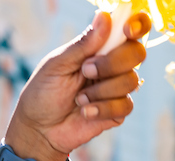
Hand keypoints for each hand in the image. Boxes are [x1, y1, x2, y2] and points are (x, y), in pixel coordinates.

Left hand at [5, 10, 148, 160]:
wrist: (38, 129)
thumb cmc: (43, 93)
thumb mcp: (57, 65)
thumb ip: (82, 44)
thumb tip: (105, 16)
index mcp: (99, 47)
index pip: (130, 28)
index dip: (137, 24)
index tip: (127, 30)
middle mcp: (113, 65)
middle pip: (136, 52)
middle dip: (111, 63)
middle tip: (85, 71)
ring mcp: (116, 88)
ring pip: (131, 80)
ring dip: (101, 90)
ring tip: (78, 99)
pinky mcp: (117, 111)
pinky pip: (126, 105)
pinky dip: (102, 109)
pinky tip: (85, 112)